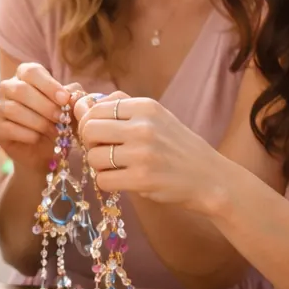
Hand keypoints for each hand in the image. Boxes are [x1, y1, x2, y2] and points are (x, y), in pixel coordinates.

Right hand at [0, 62, 72, 172]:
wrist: (46, 151)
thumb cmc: (58, 123)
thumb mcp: (70, 108)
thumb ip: (72, 97)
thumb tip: (72, 95)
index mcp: (25, 76)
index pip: (31, 71)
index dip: (48, 85)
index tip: (64, 99)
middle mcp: (8, 88)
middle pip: (21, 90)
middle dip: (45, 106)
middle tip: (61, 118)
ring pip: (13, 109)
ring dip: (38, 122)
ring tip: (53, 131)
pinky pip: (8, 128)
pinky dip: (27, 134)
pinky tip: (37, 138)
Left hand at [74, 91, 212, 207]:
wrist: (208, 177)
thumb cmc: (177, 147)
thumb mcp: (156, 116)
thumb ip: (120, 107)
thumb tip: (80, 105)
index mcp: (145, 106)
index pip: (95, 108)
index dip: (89, 122)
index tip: (99, 134)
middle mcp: (143, 126)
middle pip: (88, 130)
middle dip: (89, 143)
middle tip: (104, 151)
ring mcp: (142, 153)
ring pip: (93, 157)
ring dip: (99, 166)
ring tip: (117, 167)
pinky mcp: (141, 179)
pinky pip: (103, 180)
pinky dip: (107, 183)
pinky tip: (122, 180)